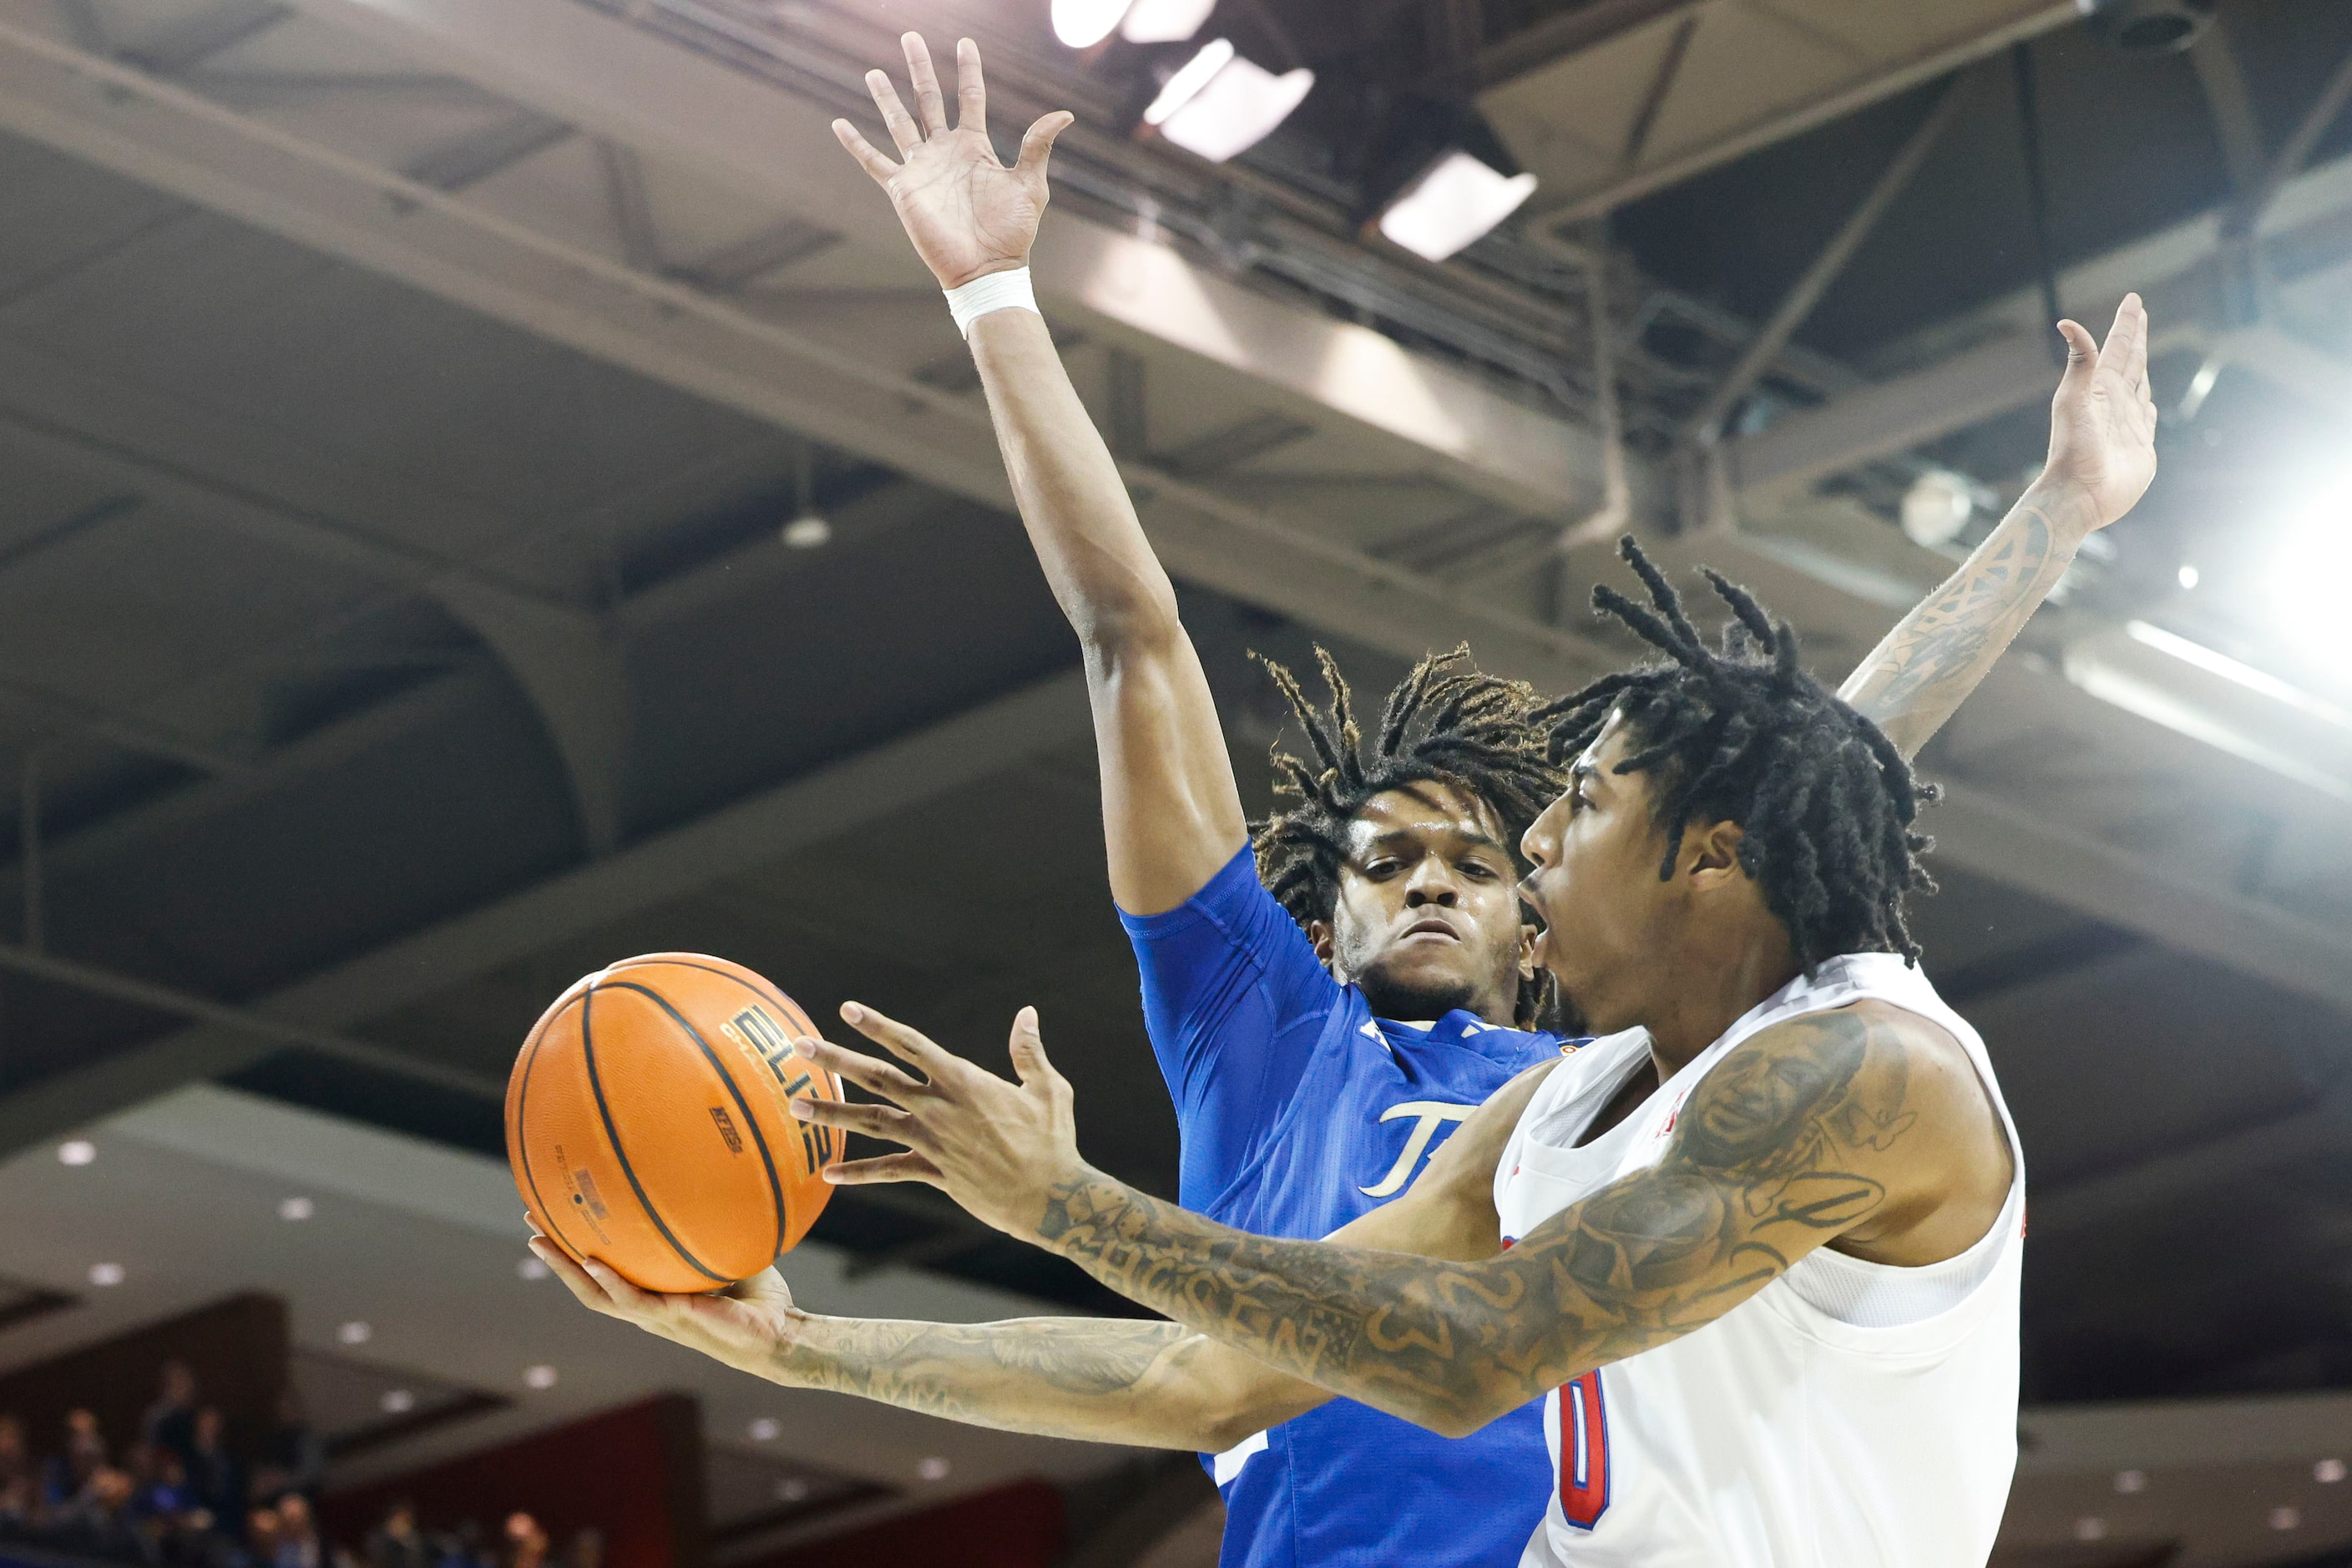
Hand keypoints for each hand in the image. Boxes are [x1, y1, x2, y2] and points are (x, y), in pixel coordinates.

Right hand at [527, 1227, 803, 1375]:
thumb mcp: (726, 1252)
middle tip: (532, 1228)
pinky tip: (595, 1263)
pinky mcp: (684, 1321)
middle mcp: (650, 1310)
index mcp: (653, 1297)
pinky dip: (619, 1284)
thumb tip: (705, 1177)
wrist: (781, 1335)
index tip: (546, 1224)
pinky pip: (646, 1302)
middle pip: (589, 1287)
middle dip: (558, 1261)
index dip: (571, 1256)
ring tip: (554, 1245)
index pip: (601, 1276)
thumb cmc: (756, 1297)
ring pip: (605, 1298)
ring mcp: (663, 1319)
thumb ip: (710, 1228)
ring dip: (577, 1273)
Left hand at [791, 1002, 1086, 1237]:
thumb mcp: (1048, 1089)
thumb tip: (1027, 1013)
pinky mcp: (934, 1174)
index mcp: (964, 1081)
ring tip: (797, 1106)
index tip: (848, 1010)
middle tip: (800, 1046)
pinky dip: (858, 1172)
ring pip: (872, 1123)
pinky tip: (828, 1172)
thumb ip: (1029, 1051)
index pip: (912, 1044)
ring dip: (833, 1113)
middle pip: (878, 1078)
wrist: (1051, 1198)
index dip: (878, 1026)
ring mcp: (933, 1143)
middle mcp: (940, 1109)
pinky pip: (888, 1171)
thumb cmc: (1053, 1141)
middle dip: (836, 1060)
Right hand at [833, 34, 1073, 290]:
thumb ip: (1038, 146)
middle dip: (919, 68)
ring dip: (886, 97)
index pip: (969, 97)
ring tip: (873, 71)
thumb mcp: (1030, 184)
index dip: (968, 69)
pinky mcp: (903, 189)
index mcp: (974, 146)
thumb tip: (1064, 113)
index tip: (965, 42)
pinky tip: (838, 124)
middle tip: (910, 37)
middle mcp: (945, 152)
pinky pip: (874, 162)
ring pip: (899, 122)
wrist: (986, 268)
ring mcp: (922, 169)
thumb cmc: (1012, 232)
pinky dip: (856, 144)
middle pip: (929, 99)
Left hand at [2040, 292, 2158, 530]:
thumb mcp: (2074, 400)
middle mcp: (2113, 402)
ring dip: (2142, 366)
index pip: (2117, 348)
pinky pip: (2146, 416)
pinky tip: (2147, 398)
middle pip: (2130, 361)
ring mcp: (2127, 423)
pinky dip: (2148, 402)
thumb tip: (2066, 322)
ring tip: (2142, 350)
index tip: (2133, 300)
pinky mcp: (2139, 445)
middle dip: (2136, 336)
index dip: (2127, 324)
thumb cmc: (2073, 449)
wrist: (2079, 495)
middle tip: (2140, 312)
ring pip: (2140, 385)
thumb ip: (2080, 362)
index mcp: (2099, 389)